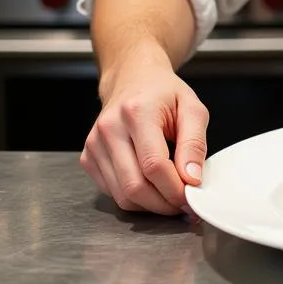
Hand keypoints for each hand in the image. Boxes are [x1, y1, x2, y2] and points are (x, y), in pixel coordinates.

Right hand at [80, 46, 208, 215]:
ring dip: (150, 204)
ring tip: (169, 194)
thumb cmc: (164, 93)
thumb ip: (195, 143)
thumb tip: (192, 179)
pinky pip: (112, 192)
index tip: (191, 195)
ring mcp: (94, 144)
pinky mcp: (88, 157)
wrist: (133, 79)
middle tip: (183, 202)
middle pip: (135, 186)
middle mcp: (110, 128)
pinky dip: (134, 197)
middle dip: (163, 203)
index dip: (175, 189)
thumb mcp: (192, 108)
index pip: (154, 165)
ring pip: (122, 195)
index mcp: (137, 111)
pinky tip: (150, 184)